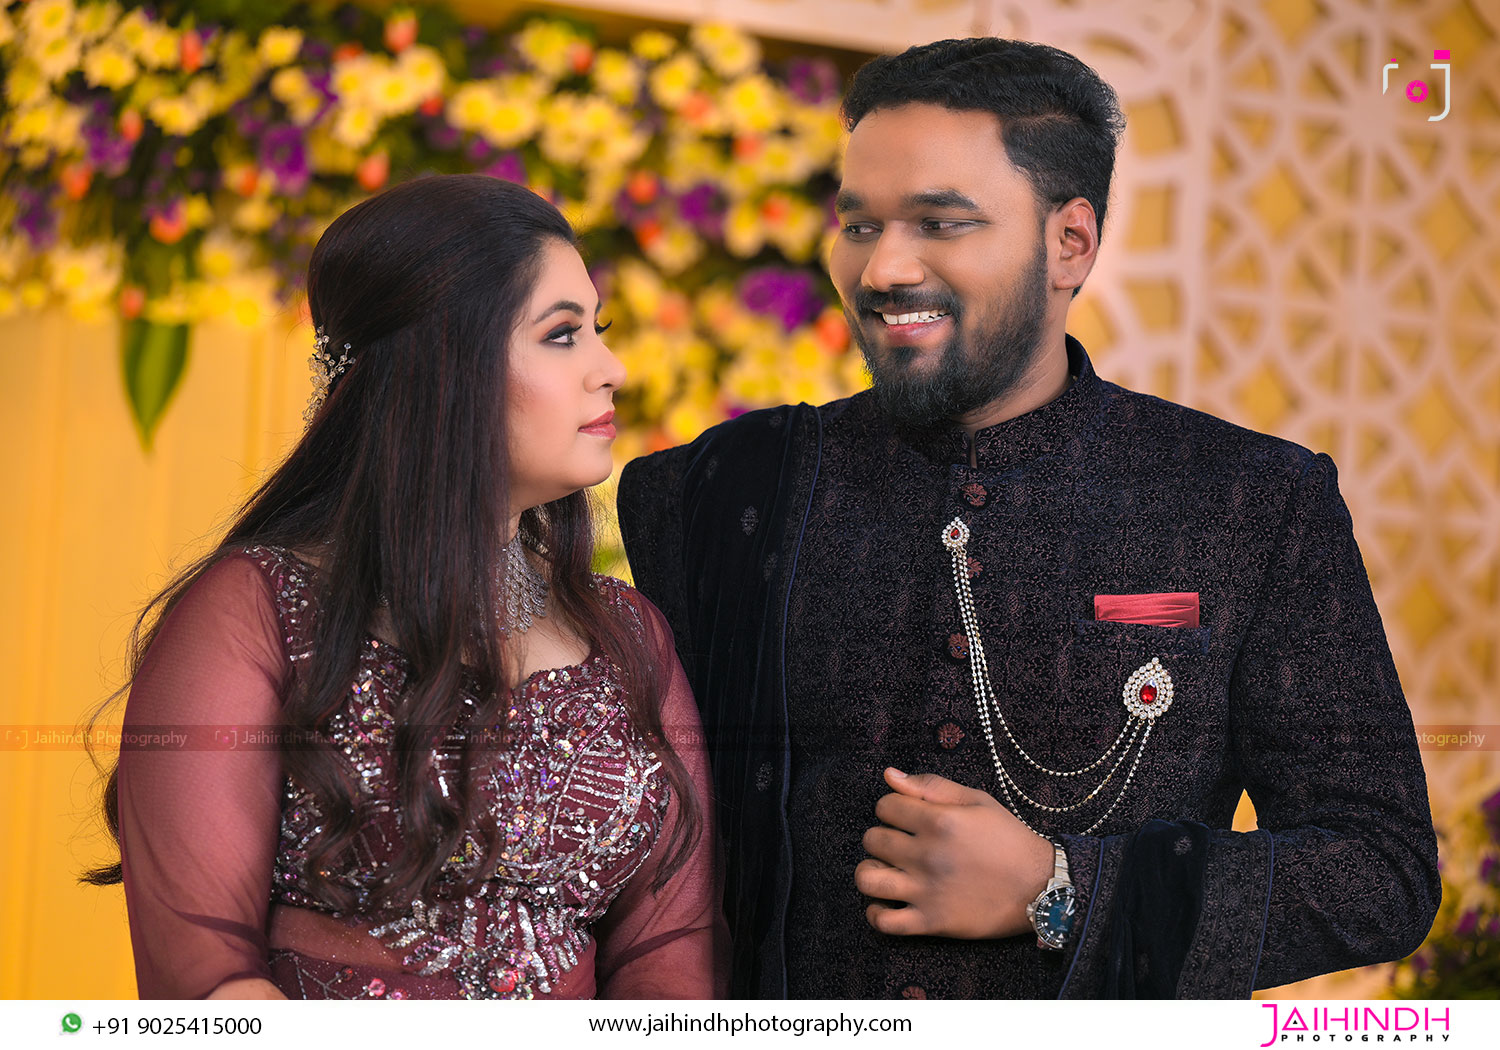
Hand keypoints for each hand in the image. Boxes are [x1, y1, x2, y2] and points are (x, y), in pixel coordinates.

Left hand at [854, 767, 1053, 938]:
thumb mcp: (976, 801)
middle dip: (882, 837)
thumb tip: (888, 776)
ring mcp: (926, 891)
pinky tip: (887, 902)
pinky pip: (883, 922)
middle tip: (901, 844)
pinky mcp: (931, 922)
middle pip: (872, 839)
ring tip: (886, 871)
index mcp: (938, 821)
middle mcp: (927, 855)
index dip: (892, 808)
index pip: (884, 806)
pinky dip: (876, 912)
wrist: (1041, 886)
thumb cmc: (1009, 839)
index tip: (907, 818)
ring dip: (870, 872)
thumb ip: (931, 786)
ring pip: (867, 879)